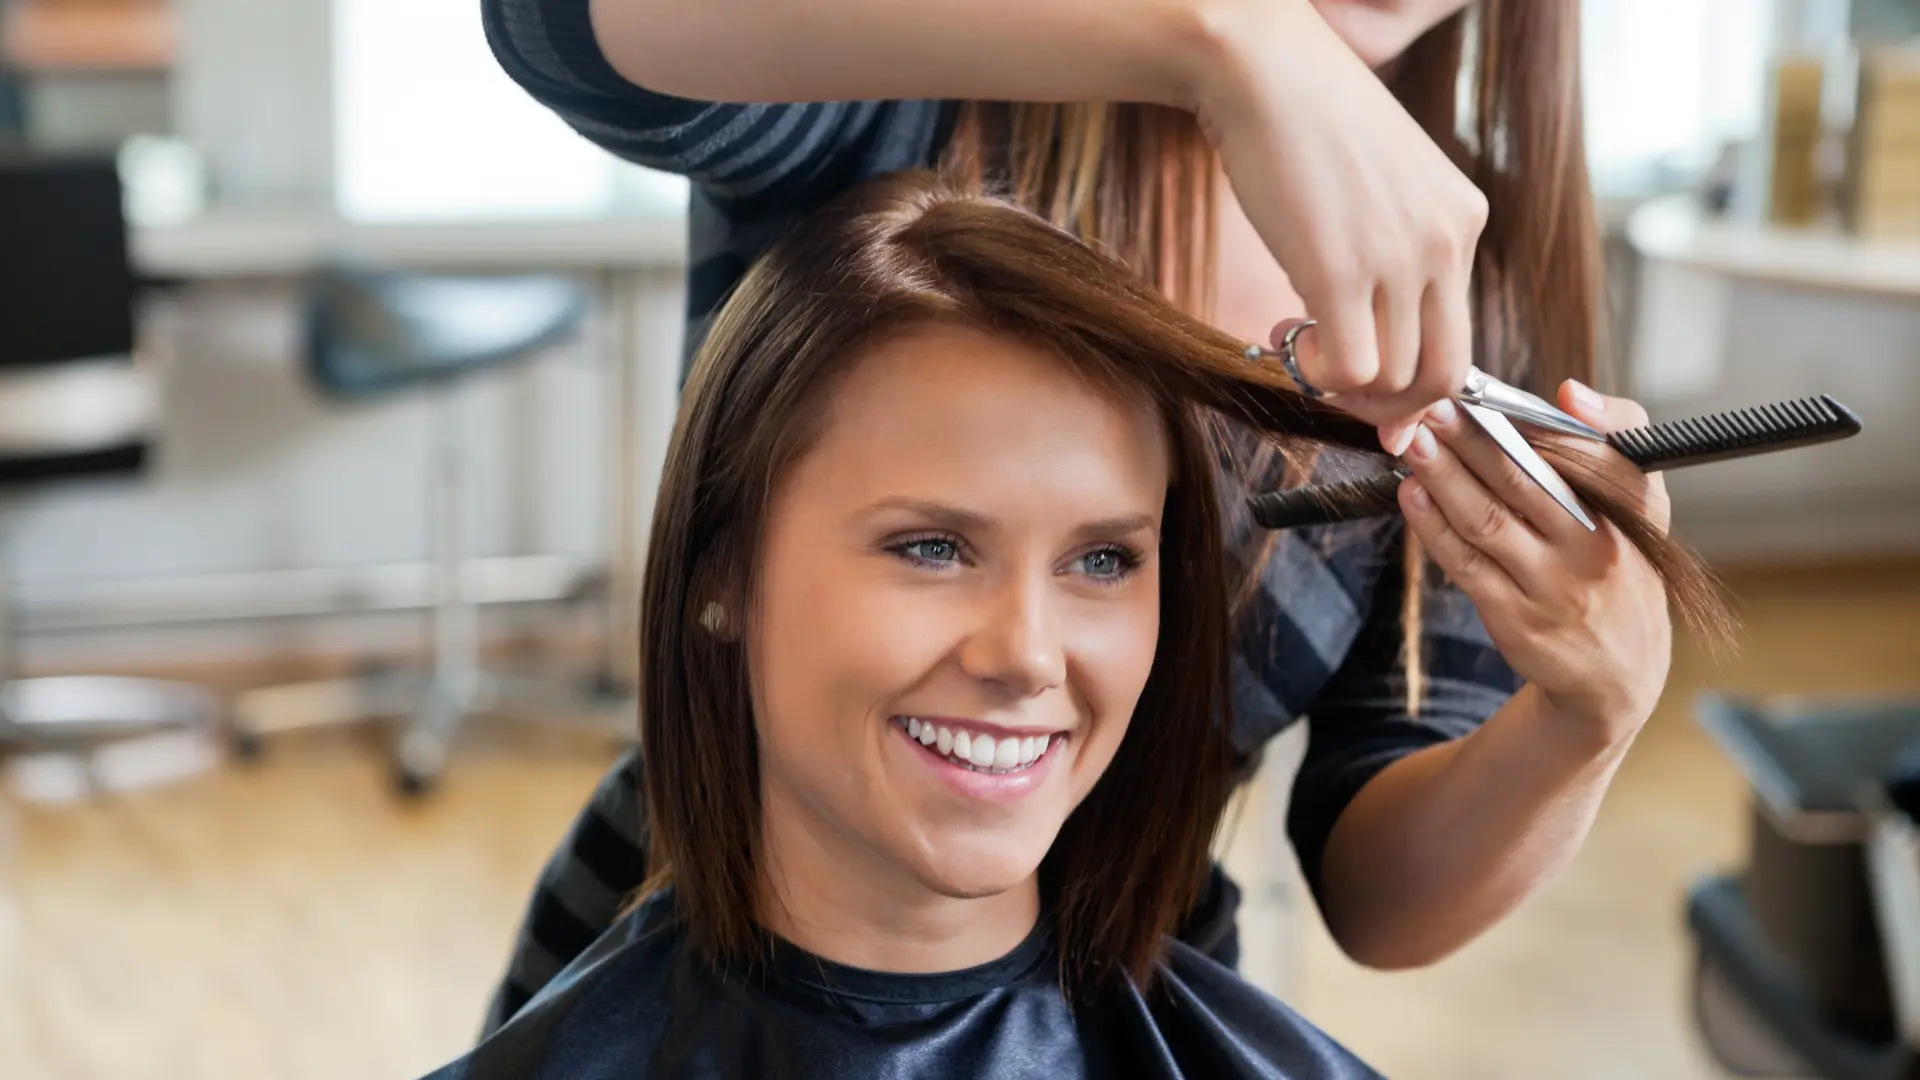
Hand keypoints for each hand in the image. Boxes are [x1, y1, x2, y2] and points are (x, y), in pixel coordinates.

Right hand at [1195, 0, 1486, 454]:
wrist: (1262, 68)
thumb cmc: (1304, 121)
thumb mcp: (1378, 184)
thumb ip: (1391, 247)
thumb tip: (1370, 328)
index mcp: (1464, 218)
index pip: (1460, 333)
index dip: (1413, 377)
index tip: (1365, 379)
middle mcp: (1447, 240)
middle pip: (1444, 373)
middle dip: (1389, 403)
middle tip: (1334, 383)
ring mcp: (1400, 258)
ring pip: (1395, 378)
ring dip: (1340, 382)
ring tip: (1295, 336)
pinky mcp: (1342, 271)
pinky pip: (1350, 369)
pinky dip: (1317, 374)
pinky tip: (1286, 333)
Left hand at [1393, 380, 1673, 744]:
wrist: (1618, 668)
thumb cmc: (1618, 560)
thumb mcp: (1639, 502)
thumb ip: (1611, 437)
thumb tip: (1567, 392)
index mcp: (1630, 509)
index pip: (1591, 455)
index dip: (1535, 422)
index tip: (1485, 394)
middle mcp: (1594, 548)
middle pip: (1524, 482)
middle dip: (1471, 441)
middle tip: (1432, 407)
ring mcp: (1552, 588)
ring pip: (1488, 522)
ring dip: (1444, 479)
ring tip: (1411, 442)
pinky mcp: (1515, 619)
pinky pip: (1467, 565)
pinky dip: (1435, 527)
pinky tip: (1411, 495)